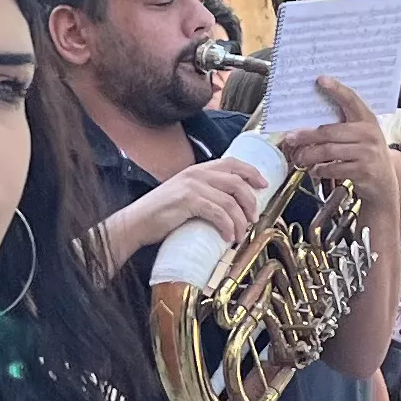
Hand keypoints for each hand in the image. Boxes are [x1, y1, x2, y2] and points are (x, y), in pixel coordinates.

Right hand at [119, 151, 270, 260]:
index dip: (251, 173)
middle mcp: (196, 174)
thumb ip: (205, 194)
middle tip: (254, 218)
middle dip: (250, 201)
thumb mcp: (186, 196)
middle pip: (237, 182)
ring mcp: (192, 186)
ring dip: (241, 220)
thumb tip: (231, 207)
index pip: (232, 163)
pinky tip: (228, 237)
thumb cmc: (162, 214)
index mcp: (198, 170)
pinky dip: (227, 226)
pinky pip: (218, 213)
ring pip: (230, 201)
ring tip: (240, 234)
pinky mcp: (187, 201)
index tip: (264, 186)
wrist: (137, 222)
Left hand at [279, 79, 397, 211]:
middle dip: (307, 135)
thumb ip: (343, 126)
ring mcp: (367, 153)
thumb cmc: (367, 154)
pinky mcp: (363, 171)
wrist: (384, 182)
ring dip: (309, 155)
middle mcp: (368, 134)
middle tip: (291, 138)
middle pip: (330, 131)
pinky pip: (333, 168)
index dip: (336, 89)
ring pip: (328, 151)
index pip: (351, 100)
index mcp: (367, 120)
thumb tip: (309, 123)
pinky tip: (315, 170)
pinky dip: (320, 170)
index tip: (321, 80)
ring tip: (299, 157)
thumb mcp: (362, 136)